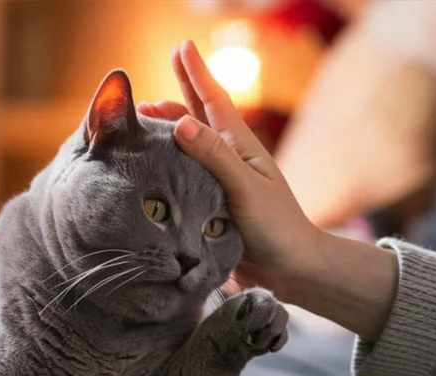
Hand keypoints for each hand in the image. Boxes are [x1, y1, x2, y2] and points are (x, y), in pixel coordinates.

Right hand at [140, 40, 398, 340]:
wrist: (292, 270)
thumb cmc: (276, 227)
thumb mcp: (245, 188)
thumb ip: (214, 156)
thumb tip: (182, 123)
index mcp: (240, 147)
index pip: (213, 101)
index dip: (196, 73)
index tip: (182, 46)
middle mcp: (228, 160)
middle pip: (198, 118)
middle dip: (177, 96)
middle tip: (154, 81)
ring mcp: (220, 183)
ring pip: (188, 148)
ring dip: (168, 132)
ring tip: (143, 123)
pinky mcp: (212, 208)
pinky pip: (184, 179)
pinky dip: (167, 167)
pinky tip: (153, 169)